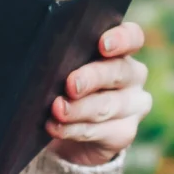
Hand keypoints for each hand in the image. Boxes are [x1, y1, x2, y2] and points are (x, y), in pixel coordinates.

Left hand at [46, 21, 150, 166]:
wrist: (65, 135)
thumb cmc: (60, 87)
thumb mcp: (61, 67)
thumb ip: (60, 56)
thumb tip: (40, 44)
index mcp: (121, 50)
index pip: (132, 37)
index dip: (121, 39)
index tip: (102, 45)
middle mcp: (133, 75)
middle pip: (119, 72)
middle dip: (92, 78)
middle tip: (70, 84)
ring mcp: (133, 106)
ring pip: (108, 105)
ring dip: (79, 108)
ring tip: (57, 109)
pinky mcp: (124, 132)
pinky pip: (100, 131)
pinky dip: (74, 129)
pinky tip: (56, 127)